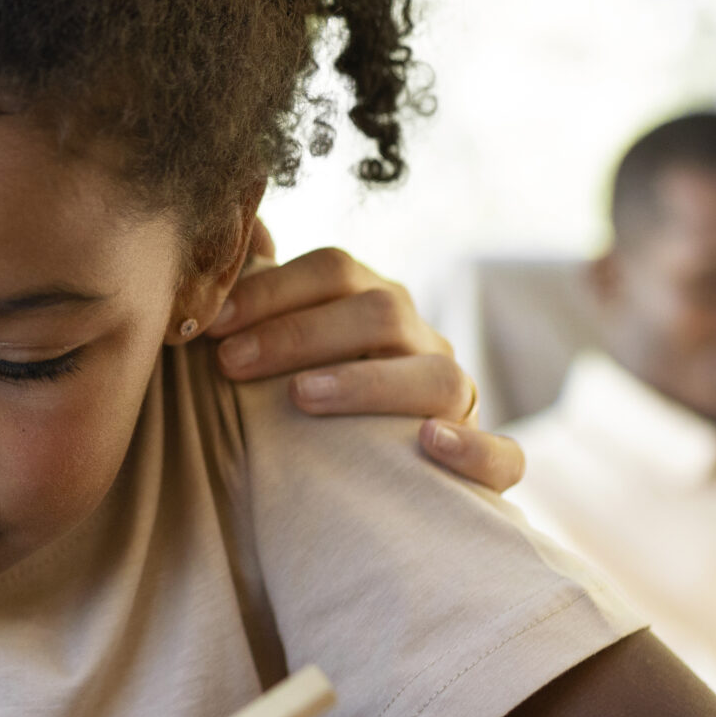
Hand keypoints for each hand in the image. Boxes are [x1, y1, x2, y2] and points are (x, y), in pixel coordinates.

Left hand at [207, 232, 522, 492]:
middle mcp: (421, 344)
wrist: (362, 489)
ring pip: (440, 378)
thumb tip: (237, 228)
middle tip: (231, 363)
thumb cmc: (303, 400)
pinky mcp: (486, 466)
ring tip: (300, 396)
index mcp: (374, 305)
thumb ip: (259, 289)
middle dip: (299, 333)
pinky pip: (505, 457)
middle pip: (381, 313)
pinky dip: (474, 450)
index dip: (271, 289)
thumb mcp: (278, 345)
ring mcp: (457, 403)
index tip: (211, 325)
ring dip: (368, 383)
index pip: (334, 270)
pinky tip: (428, 444)